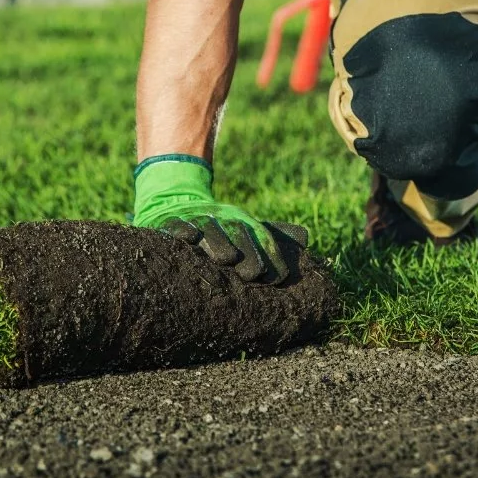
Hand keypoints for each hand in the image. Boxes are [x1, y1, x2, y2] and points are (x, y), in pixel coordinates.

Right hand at [132, 156, 307, 282]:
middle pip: (238, 232)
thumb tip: (307, 238)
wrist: (176, 199)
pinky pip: (176, 224)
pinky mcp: (170, 220)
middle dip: (248, 252)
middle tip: (254, 274)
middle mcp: (222, 217)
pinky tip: (188, 238)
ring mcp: (196, 217)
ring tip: (226, 258)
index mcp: (243, 220)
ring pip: (209, 228)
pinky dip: (182, 229)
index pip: (261, 237)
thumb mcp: (244, 226)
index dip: (271, 256)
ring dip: (218, 241)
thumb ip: (272, 235)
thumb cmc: (219, 224)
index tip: (279, 278)